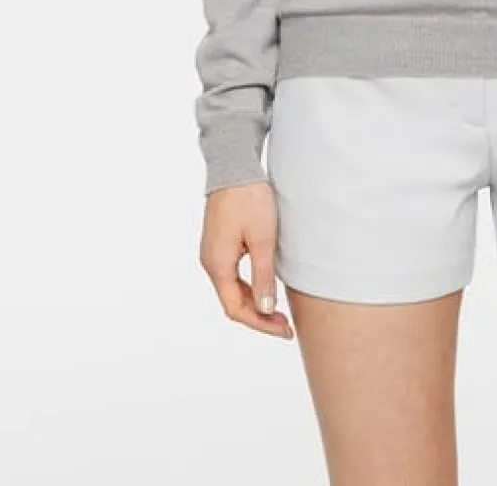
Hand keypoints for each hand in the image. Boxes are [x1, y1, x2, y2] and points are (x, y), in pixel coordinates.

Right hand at [199, 179, 293, 339]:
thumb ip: (262, 276)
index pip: (236, 309)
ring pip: (232, 290)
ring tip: (279, 312)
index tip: (284, 331)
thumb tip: (265, 310)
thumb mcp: (262, 239)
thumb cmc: (249, 199)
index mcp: (218, 264)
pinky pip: (232, 275)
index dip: (260, 324)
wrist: (235, 166)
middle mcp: (211, 262)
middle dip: (259, 317)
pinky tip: (265, 288)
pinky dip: (249, 287)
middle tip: (286, 326)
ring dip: (254, 303)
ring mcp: (213, 253)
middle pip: (232, 302)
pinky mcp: (220, 244)